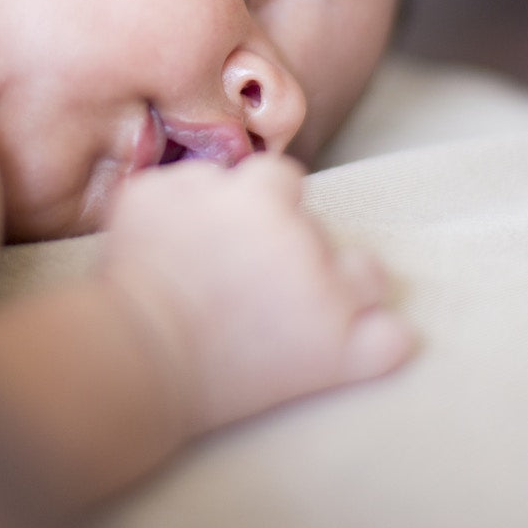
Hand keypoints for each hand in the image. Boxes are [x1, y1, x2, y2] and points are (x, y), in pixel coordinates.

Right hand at [99, 155, 415, 434]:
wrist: (136, 352)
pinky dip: (380, 342)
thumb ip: (197, 173)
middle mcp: (304, 238)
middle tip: (251, 284)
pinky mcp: (339, 354)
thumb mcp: (148, 193)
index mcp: (261, 194)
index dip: (262, 206)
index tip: (238, 237)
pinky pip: (394, 340)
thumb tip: (225, 175)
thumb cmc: (133, 273)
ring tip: (301, 313)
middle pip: (322, 227)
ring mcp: (328, 297)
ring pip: (368, 274)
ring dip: (345, 286)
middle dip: (295, 248)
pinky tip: (355, 346)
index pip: (284, 179)